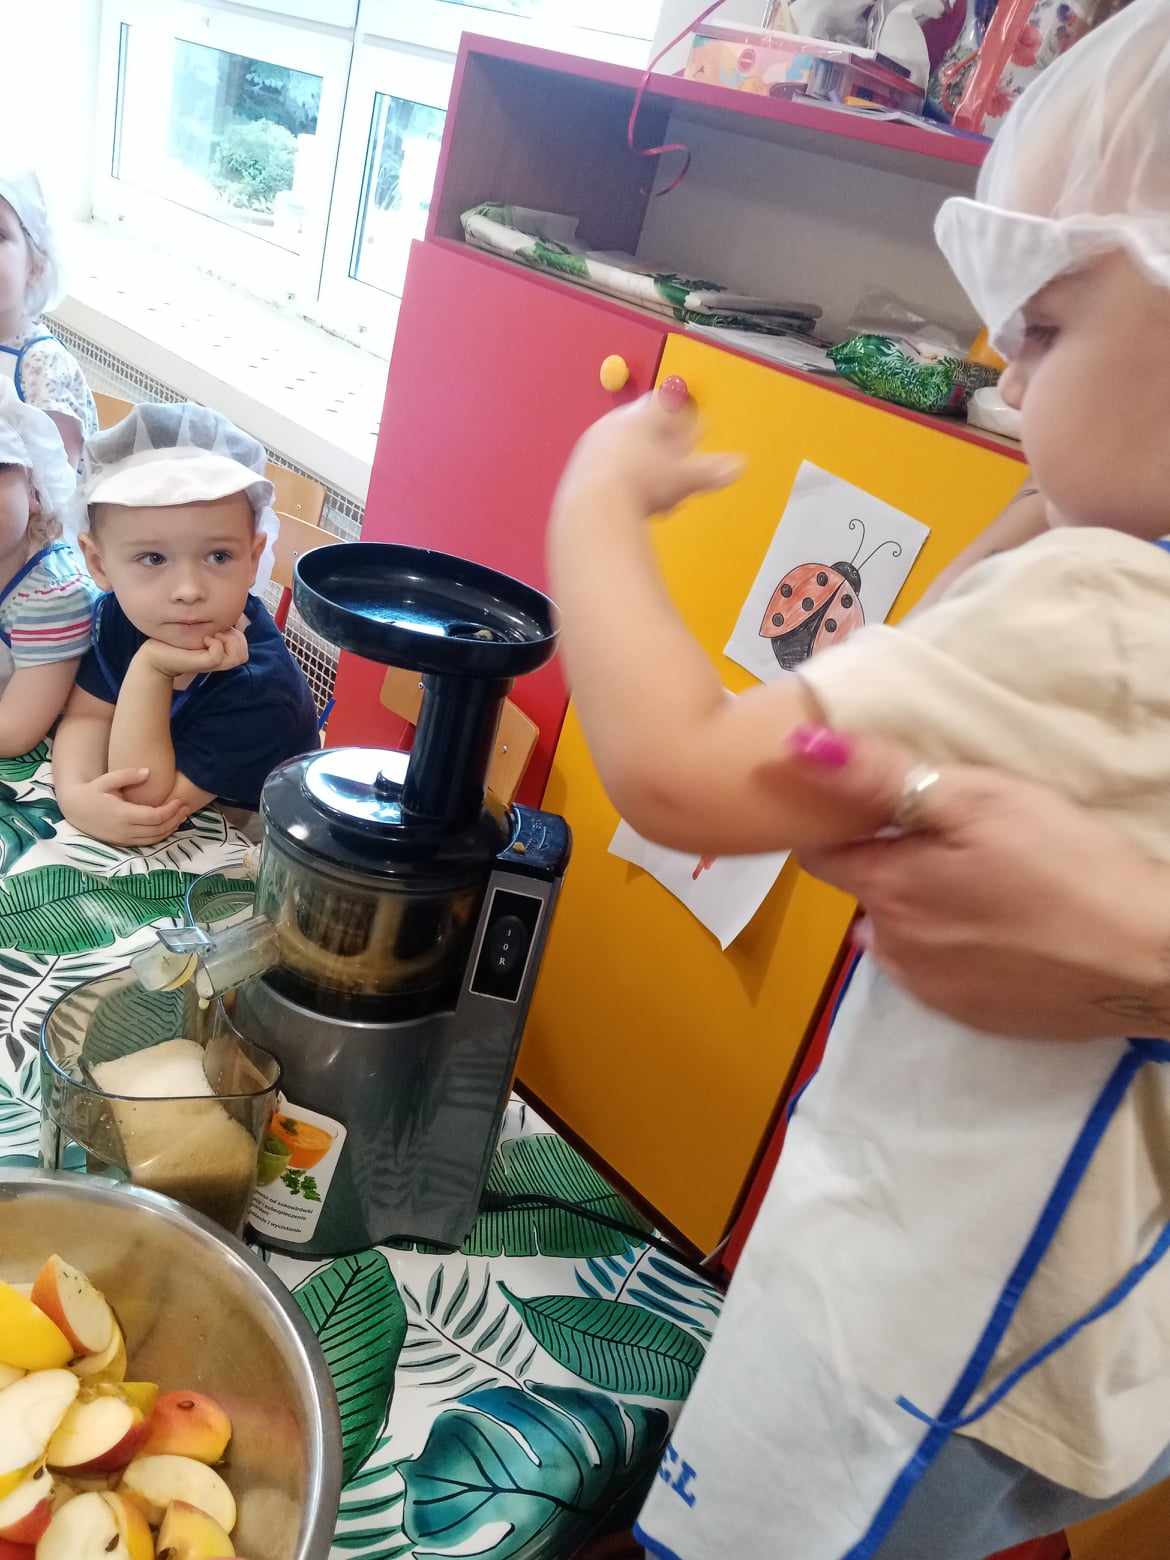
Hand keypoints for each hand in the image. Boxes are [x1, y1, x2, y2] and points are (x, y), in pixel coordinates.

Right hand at [58, 768, 191, 845]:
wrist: (74, 809)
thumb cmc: (92, 791)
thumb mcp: (106, 780)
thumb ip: (127, 775)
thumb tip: (149, 771)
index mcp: (122, 814)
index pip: (155, 817)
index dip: (170, 810)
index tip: (180, 800)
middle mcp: (124, 830)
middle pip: (158, 829)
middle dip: (175, 819)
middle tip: (186, 807)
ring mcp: (123, 838)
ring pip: (154, 839)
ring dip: (170, 829)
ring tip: (181, 816)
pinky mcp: (122, 842)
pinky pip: (147, 842)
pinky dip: (160, 835)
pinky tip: (169, 825)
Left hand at [137, 628, 249, 679]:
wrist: (156, 654)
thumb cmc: (175, 640)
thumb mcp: (199, 628)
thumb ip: (214, 623)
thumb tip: (228, 612)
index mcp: (221, 652)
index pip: (243, 646)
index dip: (237, 633)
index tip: (219, 626)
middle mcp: (220, 660)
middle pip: (243, 653)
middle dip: (235, 637)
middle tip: (216, 631)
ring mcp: (213, 663)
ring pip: (239, 655)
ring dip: (229, 641)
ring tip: (212, 635)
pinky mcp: (204, 664)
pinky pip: (220, 654)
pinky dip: (216, 644)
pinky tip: (204, 639)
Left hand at [554, 392, 742, 519]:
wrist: (593, 508)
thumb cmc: (641, 486)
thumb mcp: (683, 478)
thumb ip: (710, 471)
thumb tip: (739, 466)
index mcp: (640, 416)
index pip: (664, 402)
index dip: (681, 411)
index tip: (691, 421)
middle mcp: (614, 424)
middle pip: (642, 423)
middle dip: (661, 437)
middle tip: (674, 447)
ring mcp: (593, 446)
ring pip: (623, 446)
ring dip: (640, 459)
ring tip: (654, 478)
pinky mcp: (578, 470)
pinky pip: (605, 468)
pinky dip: (622, 478)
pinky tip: (631, 497)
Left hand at [792, 731, 1169, 1038]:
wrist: (1151, 960)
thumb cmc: (1066, 865)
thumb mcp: (979, 800)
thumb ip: (880, 777)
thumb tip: (798, 748)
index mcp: (887, 890)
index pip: (819, 853)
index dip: (837, 821)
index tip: (873, 802)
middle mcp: (891, 948)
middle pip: (864, 891)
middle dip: (889, 861)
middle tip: (953, 835)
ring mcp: (930, 991)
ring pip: (898, 934)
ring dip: (920, 908)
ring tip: (982, 881)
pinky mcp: (970, 1017)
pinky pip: (937, 971)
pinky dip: (954, 947)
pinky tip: (1003, 927)